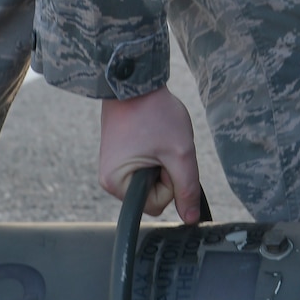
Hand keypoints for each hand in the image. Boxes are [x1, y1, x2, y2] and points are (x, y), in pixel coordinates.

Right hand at [98, 85, 204, 222]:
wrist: (134, 81)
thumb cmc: (154, 113)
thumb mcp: (180, 153)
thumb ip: (187, 188)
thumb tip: (190, 218)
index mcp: (115, 183)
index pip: (156, 205)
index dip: (169, 183)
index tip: (165, 156)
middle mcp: (109, 179)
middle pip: (153, 195)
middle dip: (166, 172)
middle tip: (162, 144)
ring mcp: (113, 167)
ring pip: (151, 180)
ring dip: (162, 161)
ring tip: (157, 137)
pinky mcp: (119, 156)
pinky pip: (145, 167)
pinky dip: (155, 154)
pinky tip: (152, 135)